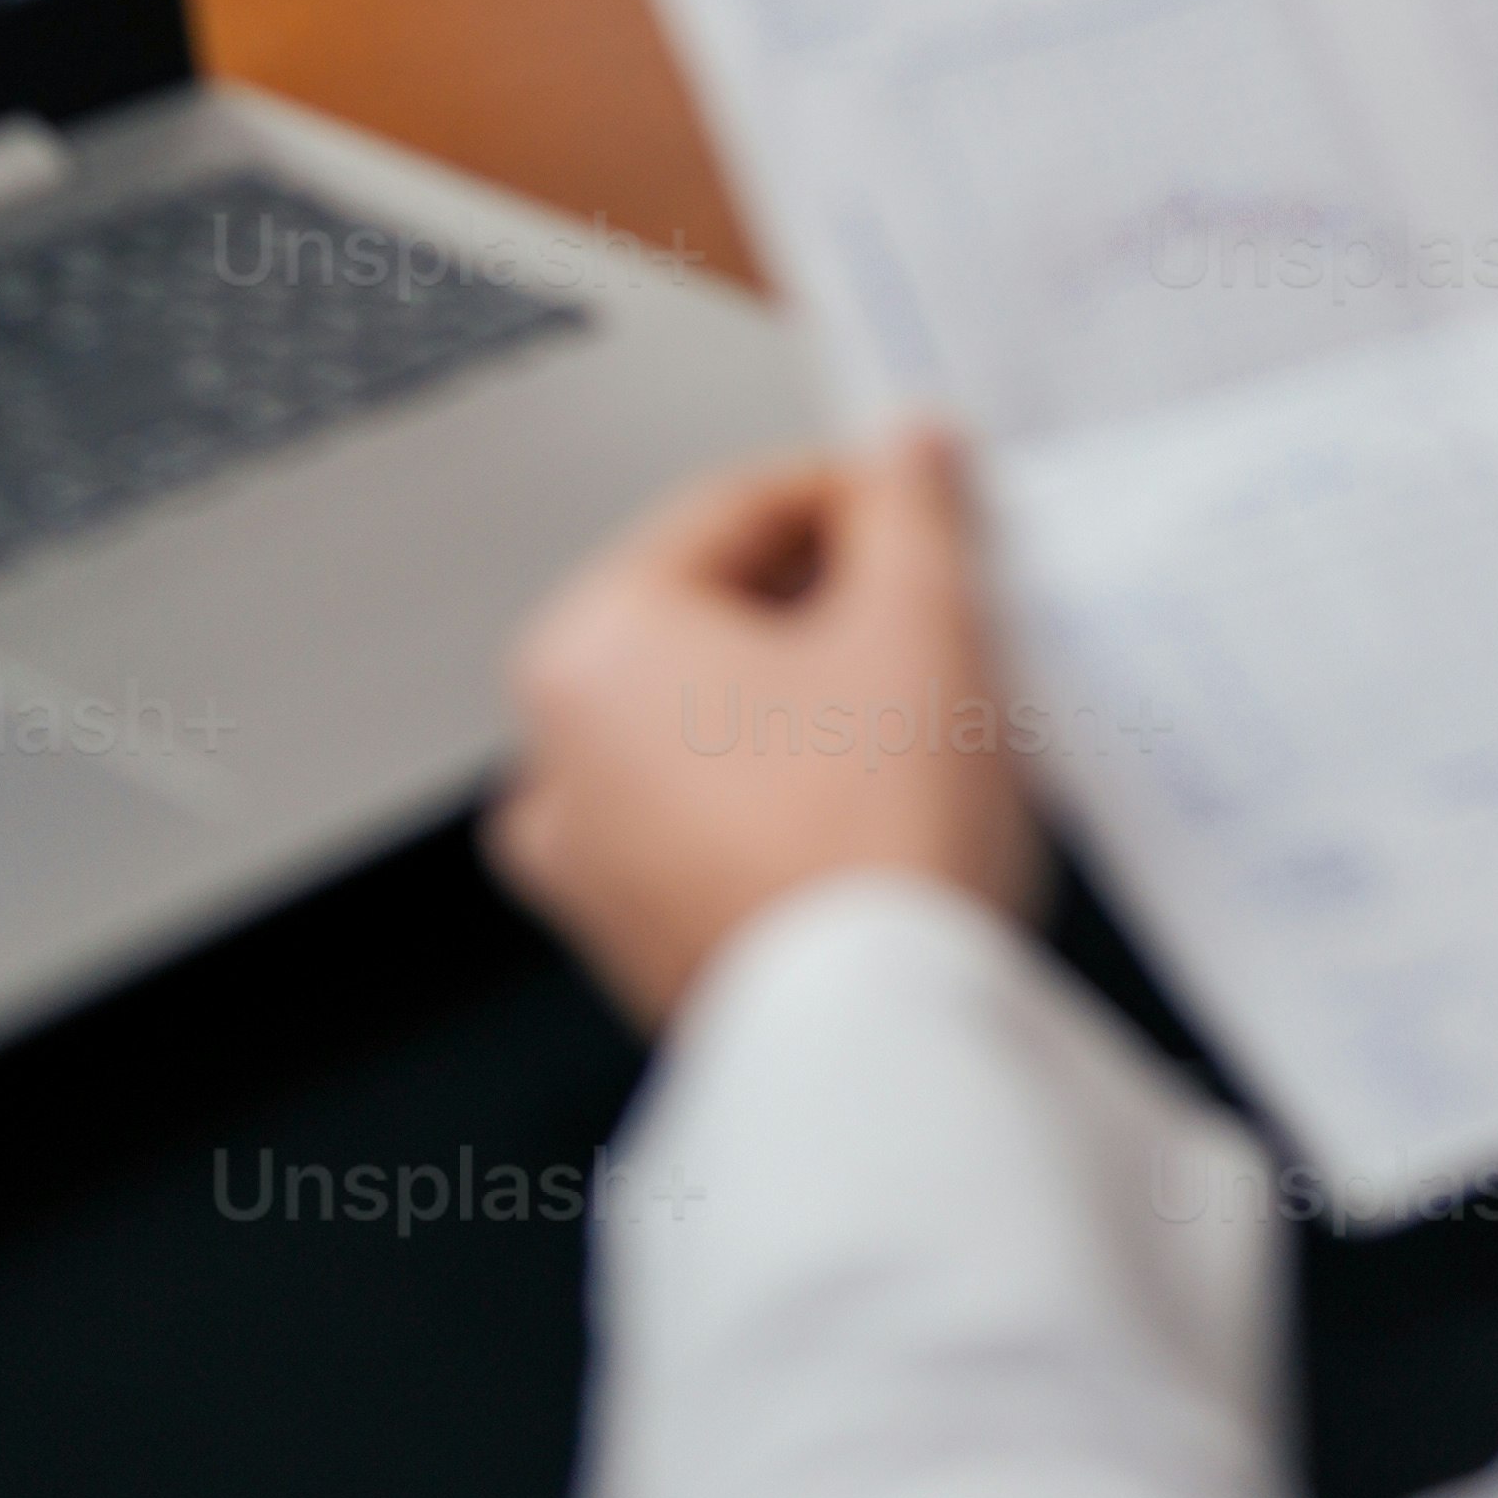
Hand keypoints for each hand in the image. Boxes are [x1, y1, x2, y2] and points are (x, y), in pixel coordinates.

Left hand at [487, 424, 1034, 1036]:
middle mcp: (557, 752)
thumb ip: (911, 507)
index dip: (855, 494)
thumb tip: (906, 455)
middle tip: (940, 607)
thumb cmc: (872, 839)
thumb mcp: (922, 618)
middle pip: (715, 616)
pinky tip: (879, 798)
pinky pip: (714, 816)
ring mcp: (587, 858)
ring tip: (923, 708)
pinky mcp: (637, 937)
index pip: (735, 511)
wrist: (875, 1042)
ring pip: (716, 721)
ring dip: (814, 696)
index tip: (929, 504)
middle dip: (832, 600)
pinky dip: (786, 788)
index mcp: (589, 650)